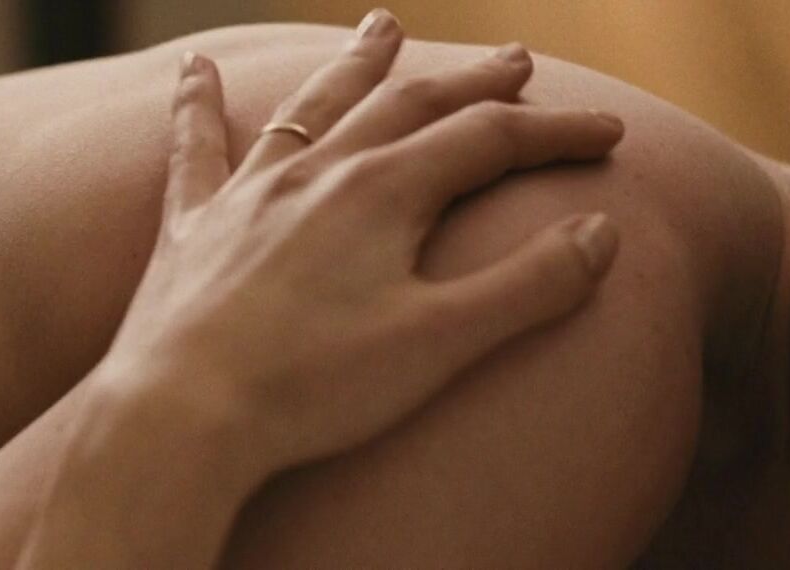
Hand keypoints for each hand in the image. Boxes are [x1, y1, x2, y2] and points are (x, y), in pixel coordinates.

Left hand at [94, 11, 623, 476]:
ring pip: (313, 107)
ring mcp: (248, 193)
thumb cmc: (312, 387)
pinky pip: (196, 147)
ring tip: (383, 26)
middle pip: (408, 106)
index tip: (608, 130)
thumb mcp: (441, 343)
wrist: (181, 413)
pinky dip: (197, 103)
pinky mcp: (191, 226)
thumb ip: (528, 286)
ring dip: (356, 66)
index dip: (554, 131)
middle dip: (471, 83)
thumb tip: (600, 231)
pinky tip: (195, 65)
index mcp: (382, 193)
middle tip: (514, 59)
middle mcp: (315, 173)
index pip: (488, 140)